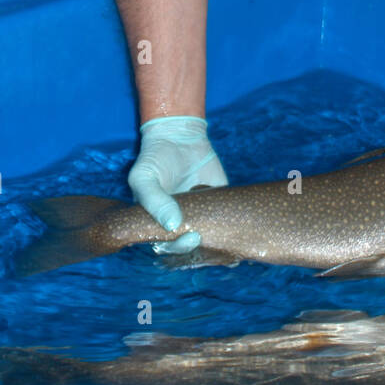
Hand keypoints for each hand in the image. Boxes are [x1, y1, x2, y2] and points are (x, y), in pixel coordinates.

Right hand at [127, 115, 227, 254]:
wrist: (179, 136)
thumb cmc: (155, 159)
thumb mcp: (144, 177)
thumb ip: (154, 201)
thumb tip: (173, 225)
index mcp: (157, 223)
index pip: (168, 246)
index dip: (178, 248)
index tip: (188, 238)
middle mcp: (180, 223)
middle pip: (190, 246)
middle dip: (196, 247)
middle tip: (199, 236)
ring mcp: (201, 215)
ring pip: (211, 238)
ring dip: (218, 244)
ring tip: (225, 244)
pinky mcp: (218, 204)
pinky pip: (227, 219)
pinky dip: (233, 226)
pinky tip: (240, 229)